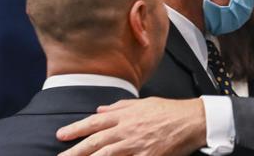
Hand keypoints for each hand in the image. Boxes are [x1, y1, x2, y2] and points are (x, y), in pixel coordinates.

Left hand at [56, 97, 206, 155]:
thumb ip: (120, 106)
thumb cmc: (170, 111)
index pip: (95, 122)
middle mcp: (127, 129)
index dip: (76, 129)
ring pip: (106, 155)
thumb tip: (101, 108)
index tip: (61, 136)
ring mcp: (136, 145)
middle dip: (74, 151)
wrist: (193, 120)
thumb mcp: (143, 103)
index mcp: (126, 115)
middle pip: (95, 142)